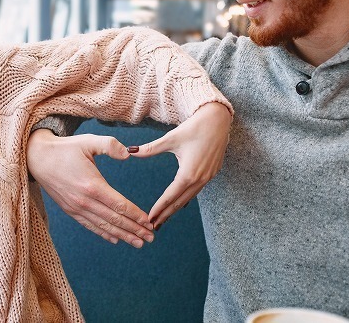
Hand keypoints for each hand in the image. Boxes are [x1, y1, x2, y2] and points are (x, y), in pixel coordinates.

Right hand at [26, 129, 154, 247]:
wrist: (37, 158)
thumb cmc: (65, 148)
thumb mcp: (88, 141)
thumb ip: (110, 145)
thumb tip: (128, 154)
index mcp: (92, 185)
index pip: (119, 205)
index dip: (136, 215)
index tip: (149, 223)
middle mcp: (84, 201)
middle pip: (114, 219)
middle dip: (134, 230)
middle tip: (151, 238)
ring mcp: (76, 208)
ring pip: (103, 226)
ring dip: (122, 235)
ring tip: (138, 243)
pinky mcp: (70, 210)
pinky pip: (90, 225)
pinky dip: (104, 233)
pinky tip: (115, 239)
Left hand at [131, 102, 230, 228]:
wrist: (218, 120)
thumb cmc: (194, 127)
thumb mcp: (170, 138)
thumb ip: (150, 148)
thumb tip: (130, 151)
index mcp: (188, 173)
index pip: (170, 196)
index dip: (159, 209)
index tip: (149, 220)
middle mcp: (199, 179)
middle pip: (179, 202)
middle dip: (166, 215)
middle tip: (152, 227)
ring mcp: (208, 177)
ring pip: (189, 198)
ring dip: (176, 209)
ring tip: (164, 219)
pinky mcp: (212, 173)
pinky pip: (197, 191)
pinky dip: (186, 199)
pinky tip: (180, 203)